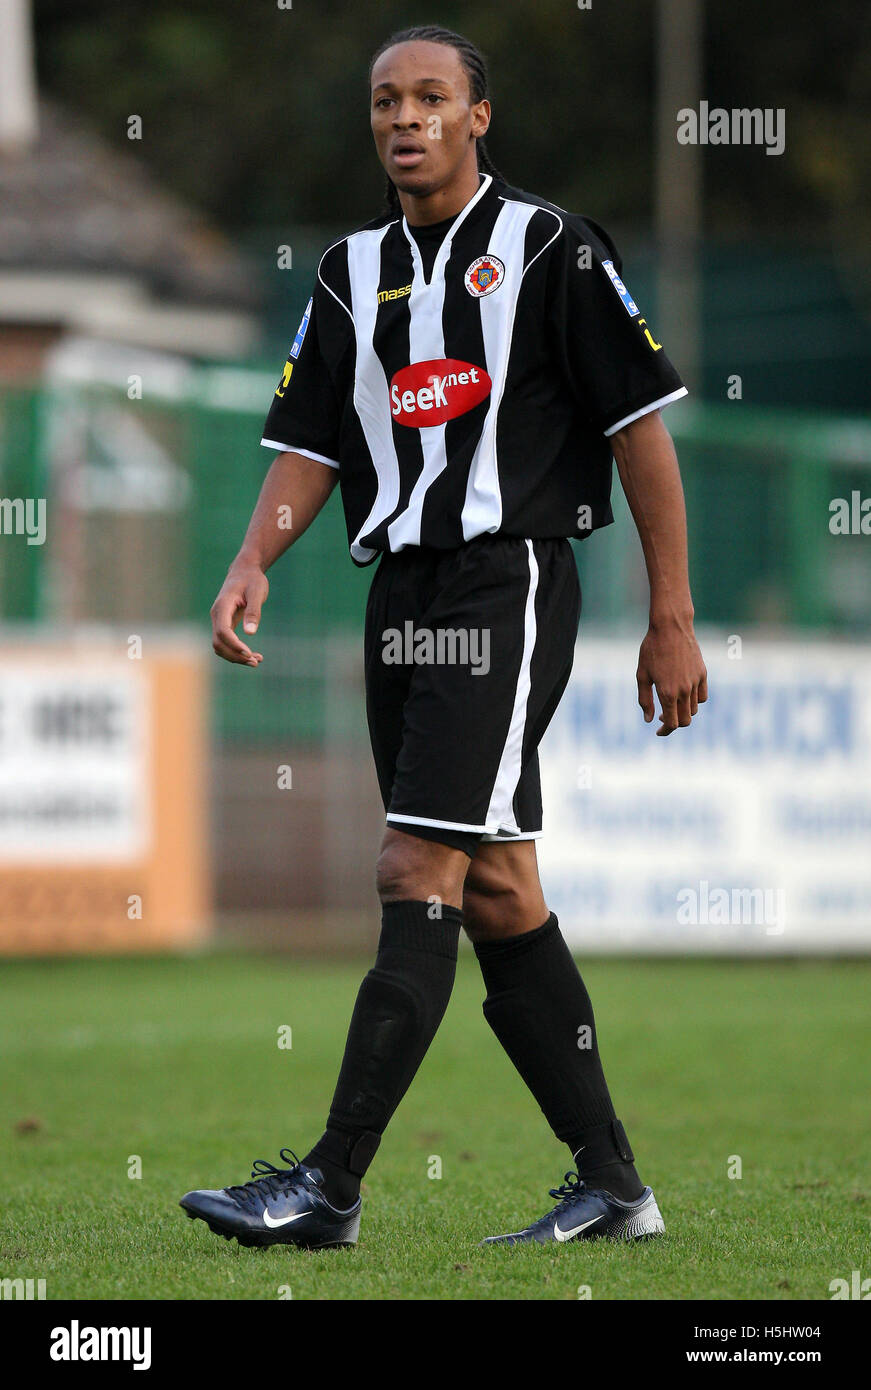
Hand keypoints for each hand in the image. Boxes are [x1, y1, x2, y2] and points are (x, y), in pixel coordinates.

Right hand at [210, 563, 268, 666]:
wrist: (245, 571)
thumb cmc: (252, 580)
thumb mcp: (257, 592)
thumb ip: (253, 611)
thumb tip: (250, 633)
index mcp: (222, 606)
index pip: (223, 631)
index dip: (234, 645)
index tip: (249, 653)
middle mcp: (217, 615)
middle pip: (219, 643)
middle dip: (235, 655)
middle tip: (256, 661)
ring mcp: (219, 621)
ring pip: (220, 646)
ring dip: (236, 657)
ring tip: (257, 661)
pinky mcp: (225, 625)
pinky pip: (226, 643)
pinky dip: (237, 652)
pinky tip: (253, 656)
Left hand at [636, 619, 706, 735]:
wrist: (671, 627)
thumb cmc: (651, 649)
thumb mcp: (642, 675)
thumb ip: (645, 700)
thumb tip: (649, 719)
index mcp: (667, 693)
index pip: (672, 724)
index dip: (665, 731)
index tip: (658, 731)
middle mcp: (684, 690)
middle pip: (685, 720)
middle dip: (674, 724)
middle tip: (662, 718)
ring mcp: (695, 682)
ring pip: (693, 710)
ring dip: (682, 712)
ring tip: (670, 704)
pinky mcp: (703, 674)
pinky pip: (702, 697)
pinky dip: (694, 701)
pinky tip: (683, 695)